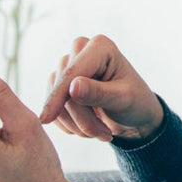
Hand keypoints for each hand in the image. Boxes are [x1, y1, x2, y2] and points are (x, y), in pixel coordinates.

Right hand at [39, 35, 163, 141]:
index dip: (58, 96)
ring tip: (101, 132)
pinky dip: (69, 124)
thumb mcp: (123, 99)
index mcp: (100, 46)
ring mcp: (68, 66)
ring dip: (76, 124)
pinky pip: (52, 106)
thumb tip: (73, 86)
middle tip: (104, 135)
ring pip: (54, 99)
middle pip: (63, 87)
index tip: (46, 119)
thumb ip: (98, 93)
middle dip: (81, 118)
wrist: (134, 116)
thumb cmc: (136, 103)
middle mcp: (81, 50)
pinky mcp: (60, 83)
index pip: (72, 72)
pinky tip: (88, 128)